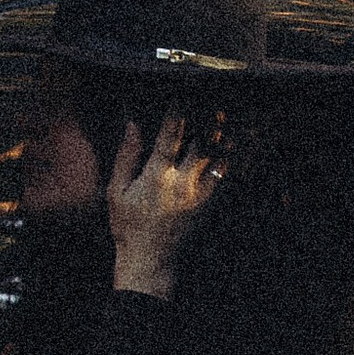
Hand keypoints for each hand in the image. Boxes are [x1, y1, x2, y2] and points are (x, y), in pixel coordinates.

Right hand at [107, 111, 225, 300]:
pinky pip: (226, 179)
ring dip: (225, 137)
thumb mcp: (116, 191)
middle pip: (202, 144)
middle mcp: (182, 184)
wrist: (150, 261)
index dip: (177, 112)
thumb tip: (132, 125)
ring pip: (219, 159)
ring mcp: (200, 196)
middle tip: (214, 100)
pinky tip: (236, 148)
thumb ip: (126, 156)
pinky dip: (232, 162)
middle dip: (208, 120)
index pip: (170, 137)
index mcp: (157, 177)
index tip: (181, 93)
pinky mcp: (210, 206)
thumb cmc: (129, 226)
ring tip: (229, 118)